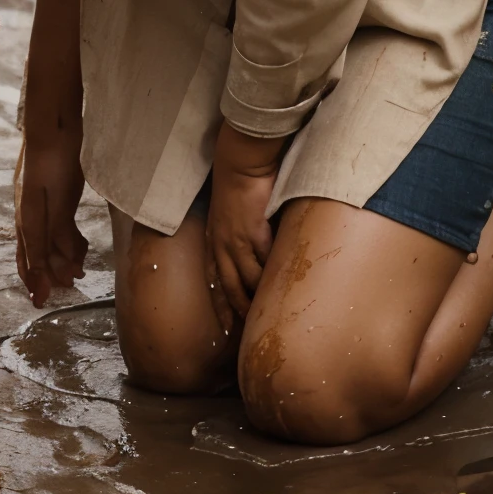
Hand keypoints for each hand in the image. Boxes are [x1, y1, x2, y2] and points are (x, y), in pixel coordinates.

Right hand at [15, 132, 87, 307]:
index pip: (30, 257)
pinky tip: (80, 244)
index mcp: (27, 217)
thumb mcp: (56, 200)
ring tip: (79, 267)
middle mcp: (29, 213)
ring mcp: (39, 203)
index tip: (42, 302)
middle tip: (70, 284)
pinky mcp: (52, 194)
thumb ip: (56, 234)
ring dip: (62, 256)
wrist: (56, 125)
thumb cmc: (54, 160)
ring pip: (48, 240)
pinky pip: (57, 225)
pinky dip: (67, 239)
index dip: (36, 280)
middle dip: (50, 272)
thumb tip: (59, 270)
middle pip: (36, 252)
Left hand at [203, 123, 283, 333]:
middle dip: (235, 311)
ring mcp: (235, 239)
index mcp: (212, 237)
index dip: (217, 302)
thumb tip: (252, 245)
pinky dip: (271, 277)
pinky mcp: (252, 232)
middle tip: (245, 334)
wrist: (241, 160)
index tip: (222, 326)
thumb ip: (237, 230)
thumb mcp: (230, 211)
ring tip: (267, 317)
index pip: (211, 277)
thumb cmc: (238, 180)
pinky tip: (281, 291)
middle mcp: (219, 242)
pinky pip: (263, 262)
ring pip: (245, 280)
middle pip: (226, 286)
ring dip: (255, 299)